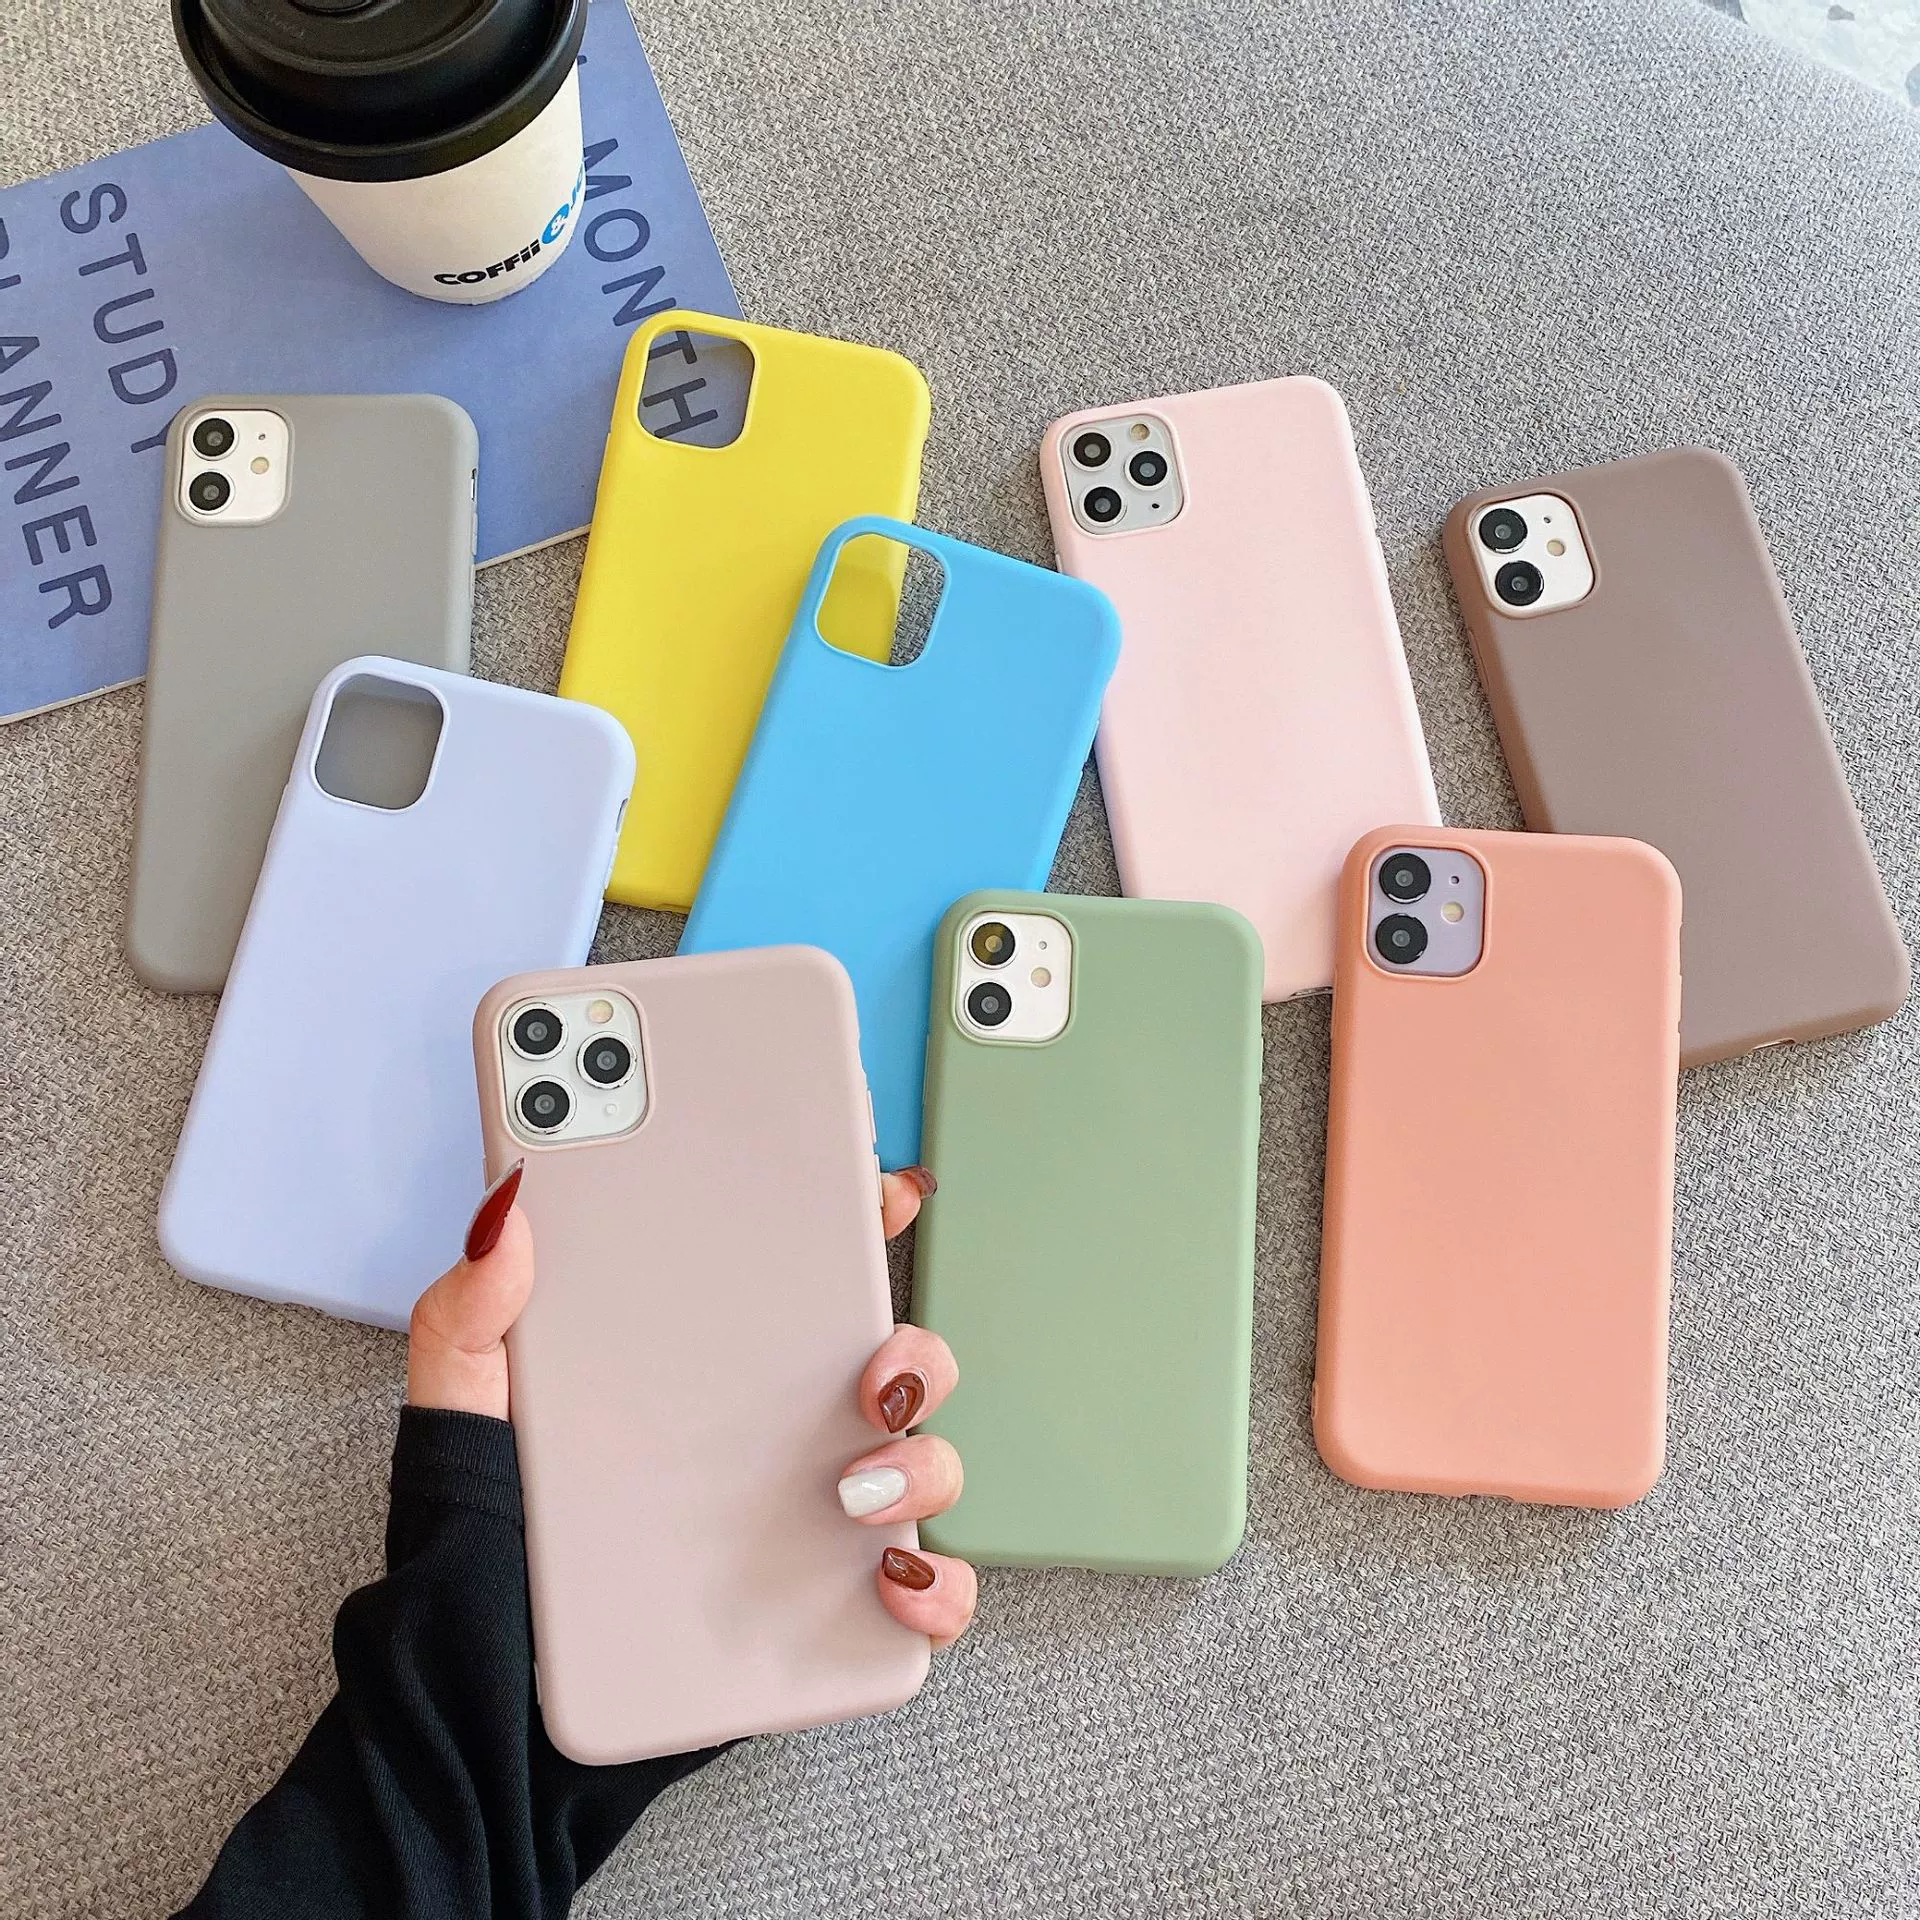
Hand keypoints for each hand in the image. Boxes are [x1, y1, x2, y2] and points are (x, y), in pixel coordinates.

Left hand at [408, 1161, 976, 1647]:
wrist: (483, 1693)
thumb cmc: (486, 1535)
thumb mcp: (465, 1410)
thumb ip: (472, 1311)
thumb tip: (507, 1214)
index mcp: (711, 1361)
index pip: (810, 1275)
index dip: (860, 1221)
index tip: (883, 1192)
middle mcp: (778, 1433)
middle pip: (895, 1362)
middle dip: (915, 1350)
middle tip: (871, 1371)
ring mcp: (811, 1521)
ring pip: (923, 1464)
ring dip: (920, 1463)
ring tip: (853, 1491)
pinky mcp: (824, 1612)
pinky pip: (921, 1591)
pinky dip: (935, 1584)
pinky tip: (895, 1578)